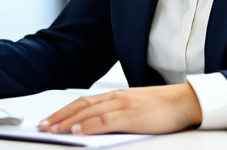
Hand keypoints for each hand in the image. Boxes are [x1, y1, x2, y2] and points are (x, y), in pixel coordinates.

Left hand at [37, 83, 201, 134]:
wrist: (185, 102)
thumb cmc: (162, 108)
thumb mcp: (134, 109)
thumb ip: (116, 115)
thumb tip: (96, 127)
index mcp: (115, 96)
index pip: (82, 102)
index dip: (63, 111)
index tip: (49, 119)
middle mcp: (115, 97)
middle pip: (80, 106)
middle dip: (58, 117)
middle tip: (41, 126)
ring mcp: (122, 105)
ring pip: (88, 113)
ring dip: (68, 122)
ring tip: (52, 130)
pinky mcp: (131, 116)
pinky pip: (105, 121)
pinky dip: (89, 125)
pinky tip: (78, 131)